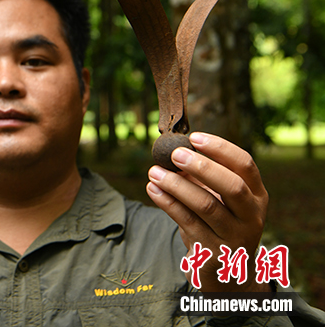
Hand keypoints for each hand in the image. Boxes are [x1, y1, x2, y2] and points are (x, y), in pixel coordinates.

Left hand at [145, 132, 269, 292]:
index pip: (245, 165)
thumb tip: (173, 148)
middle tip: (174, 154)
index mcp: (257, 195)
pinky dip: (167, 203)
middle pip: (232, 186)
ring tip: (154, 172)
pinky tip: (153, 189)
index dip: (220, 148)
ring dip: (177, 185)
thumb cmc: (220, 223)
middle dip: (202, 167)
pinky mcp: (213, 252)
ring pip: (206, 206)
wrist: (227, 272)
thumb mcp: (220, 199)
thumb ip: (204, 176)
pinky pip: (187, 222)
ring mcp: (235, 236)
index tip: (194, 137)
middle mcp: (252, 216)